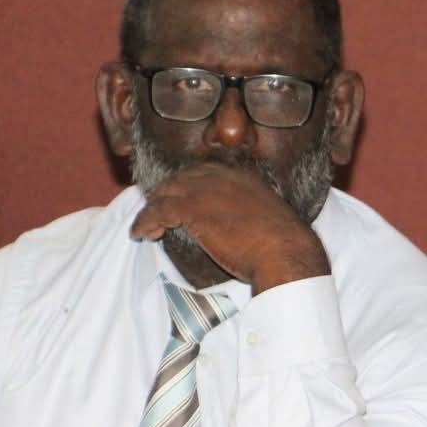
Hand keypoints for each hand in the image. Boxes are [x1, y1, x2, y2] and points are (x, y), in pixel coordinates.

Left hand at [131, 161, 329, 291]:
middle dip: (166, 196)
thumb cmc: (282, 246)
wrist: (285, 253)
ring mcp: (204, 190)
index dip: (187, 187)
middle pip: (180, 179)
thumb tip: (242, 228)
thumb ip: (249, 214)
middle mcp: (221, 176)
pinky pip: (156, 211)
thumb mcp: (268, 219)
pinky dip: (145, 222)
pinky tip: (141, 234)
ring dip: (153, 210)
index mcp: (242, 177)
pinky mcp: (190, 208)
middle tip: (158, 215)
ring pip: (165, 193)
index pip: (204, 173)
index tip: (181, 201)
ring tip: (147, 226)